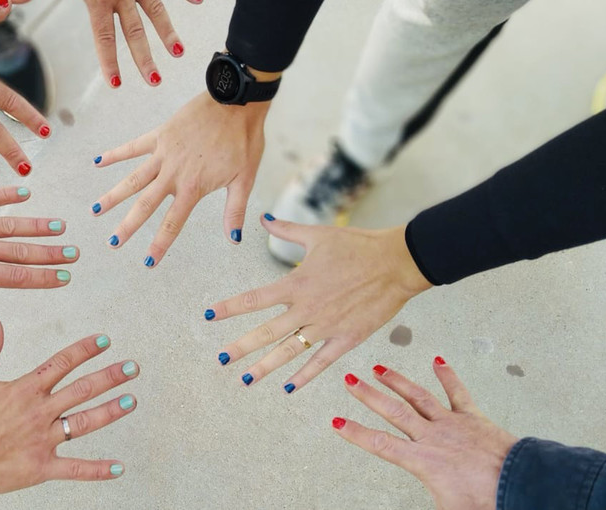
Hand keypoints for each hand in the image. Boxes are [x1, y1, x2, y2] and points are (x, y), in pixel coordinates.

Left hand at [0, 187, 75, 356]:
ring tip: (60, 226)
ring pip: (9, 226)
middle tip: (74, 252)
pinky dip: (6, 194)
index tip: (64, 277)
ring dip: (35, 226)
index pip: (15, 277)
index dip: (42, 278)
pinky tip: (25, 191)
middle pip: (20, 252)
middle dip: (49, 253)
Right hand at [0, 321, 138, 494]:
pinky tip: (119, 467)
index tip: (104, 340)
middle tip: (132, 367)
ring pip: (84, 422)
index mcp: (24, 389)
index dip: (85, 349)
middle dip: (110, 376)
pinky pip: (75, 468)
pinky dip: (98, 469)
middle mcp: (39, 412)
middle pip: (82, 389)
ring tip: (131, 400)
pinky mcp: (41, 467)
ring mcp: (43, 440)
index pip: (62, 362)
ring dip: (110, 411)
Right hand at [92, 92, 267, 266]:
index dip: (160, 245)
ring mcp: (163, 154)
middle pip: (145, 205)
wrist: (236, 102)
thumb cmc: (244, 140)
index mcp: (193, 187)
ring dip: (113, 195)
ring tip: (96, 210)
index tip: (148, 262)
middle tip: (112, 242)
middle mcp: (173, 174)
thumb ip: (234, 210)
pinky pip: (133, 147)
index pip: (172, 223)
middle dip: (127, 226)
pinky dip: (115, 154)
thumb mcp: (244, 179)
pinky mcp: (160, 135)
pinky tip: (98, 162)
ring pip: (133, 179)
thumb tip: (233, 239)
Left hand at [206, 220, 431, 388]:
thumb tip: (263, 218)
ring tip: (246, 380)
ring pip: (289, 352)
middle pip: (266, 333)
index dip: (229, 308)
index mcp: (297, 283)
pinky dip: (305, 375)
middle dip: (240, 347)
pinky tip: (289, 387)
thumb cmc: (358, 245)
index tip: (208, 315)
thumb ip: (286, 230)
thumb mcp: (318, 234)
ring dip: (266, 367)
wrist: (397, 262)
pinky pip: (321, 362)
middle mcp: (307, 309)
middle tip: (220, 360)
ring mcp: (326, 327)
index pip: (254, 299)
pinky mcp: (347, 339)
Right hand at [334, 359, 517, 509]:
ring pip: (419, 397)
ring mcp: (453, 424)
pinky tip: (438, 362)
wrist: (520, 484)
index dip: (355, 433)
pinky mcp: (473, 418)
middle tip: (350, 379)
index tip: (336, 421)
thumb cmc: (487, 501)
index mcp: (423, 461)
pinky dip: (447, 375)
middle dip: (368, 395)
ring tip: (380, 368)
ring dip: (397, 381)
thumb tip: (428, 506)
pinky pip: (458, 393)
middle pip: (393, 411)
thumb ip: (431, 501)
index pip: (380, 444)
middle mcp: (432, 437)